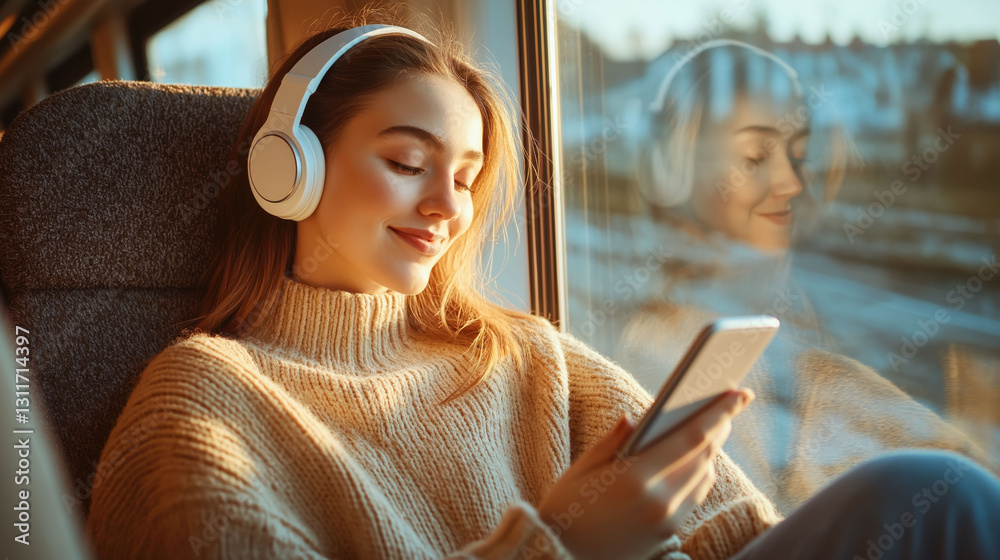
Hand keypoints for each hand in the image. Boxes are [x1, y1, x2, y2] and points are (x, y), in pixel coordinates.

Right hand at [537, 389, 753, 559]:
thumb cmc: (565, 510)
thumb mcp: (580, 470)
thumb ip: (611, 442)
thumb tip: (635, 419)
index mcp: (635, 478)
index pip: (690, 438)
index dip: (718, 412)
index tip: (736, 392)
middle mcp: (659, 501)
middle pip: (704, 455)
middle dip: (720, 425)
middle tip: (731, 401)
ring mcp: (667, 519)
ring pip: (704, 475)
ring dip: (711, 449)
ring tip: (714, 426)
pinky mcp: (668, 533)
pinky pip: (695, 495)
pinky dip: (701, 472)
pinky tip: (697, 458)